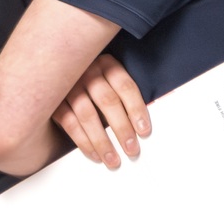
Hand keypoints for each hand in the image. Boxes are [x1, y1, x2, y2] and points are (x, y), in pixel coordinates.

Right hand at [52, 54, 149, 168]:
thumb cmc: (93, 78)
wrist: (53, 64)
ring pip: (86, 114)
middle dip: (121, 128)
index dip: (137, 109)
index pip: (125, 85)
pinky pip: (68, 122)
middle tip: (132, 151)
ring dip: (102, 141)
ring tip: (114, 161)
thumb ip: (131, 89)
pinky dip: (82, 142)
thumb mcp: (111, 75)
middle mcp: (85, 70)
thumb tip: (170, 98)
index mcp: (104, 62)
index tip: (145, 132)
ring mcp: (67, 84)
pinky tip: (94, 155)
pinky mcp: (53, 99)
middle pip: (107, 100)